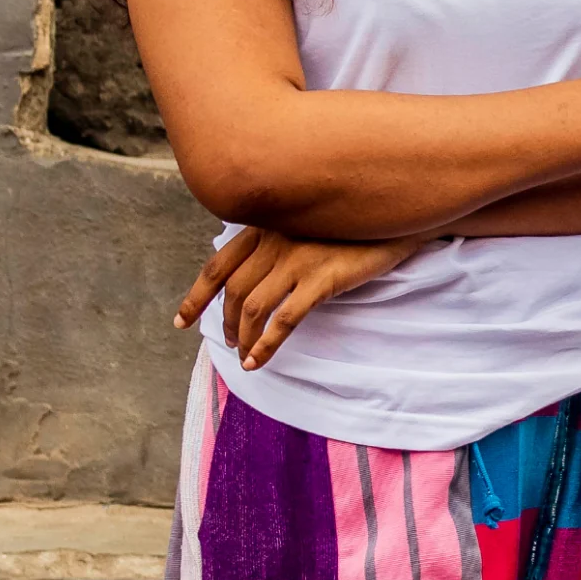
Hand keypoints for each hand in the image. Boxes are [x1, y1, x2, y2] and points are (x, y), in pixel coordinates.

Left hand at [177, 228, 429, 369]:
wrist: (398, 217)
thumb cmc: (354, 224)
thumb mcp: (306, 224)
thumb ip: (278, 240)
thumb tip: (255, 272)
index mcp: (266, 226)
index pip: (218, 265)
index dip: (196, 296)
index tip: (182, 321)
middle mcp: (275, 241)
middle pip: (233, 291)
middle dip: (223, 322)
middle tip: (227, 342)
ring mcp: (297, 259)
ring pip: (253, 308)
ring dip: (242, 337)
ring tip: (244, 354)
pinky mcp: (321, 279)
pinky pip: (283, 320)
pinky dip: (265, 345)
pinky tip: (259, 361)